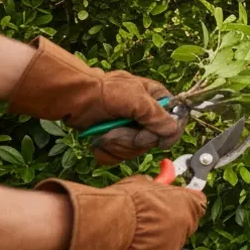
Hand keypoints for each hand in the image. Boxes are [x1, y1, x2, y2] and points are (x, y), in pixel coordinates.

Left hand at [6, 38, 184, 163]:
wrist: (74, 99)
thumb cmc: (105, 92)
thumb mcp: (137, 100)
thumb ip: (158, 117)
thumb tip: (171, 132)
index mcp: (157, 100)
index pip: (175, 122)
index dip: (166, 133)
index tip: (154, 138)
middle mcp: (146, 116)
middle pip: (153, 141)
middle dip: (133, 140)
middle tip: (118, 129)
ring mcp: (130, 129)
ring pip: (135, 151)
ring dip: (118, 144)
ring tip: (106, 132)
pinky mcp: (115, 140)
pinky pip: (118, 156)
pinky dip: (107, 151)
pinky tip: (100, 140)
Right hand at [25, 175, 206, 249]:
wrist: (114, 222)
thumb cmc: (129, 199)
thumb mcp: (145, 183)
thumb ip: (156, 186)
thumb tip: (154, 184)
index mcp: (190, 204)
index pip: (197, 202)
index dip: (184, 201)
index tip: (173, 201)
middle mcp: (188, 226)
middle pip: (183, 225)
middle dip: (169, 222)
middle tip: (150, 219)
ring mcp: (175, 247)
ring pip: (167, 244)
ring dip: (156, 240)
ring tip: (134, 233)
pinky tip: (129, 247)